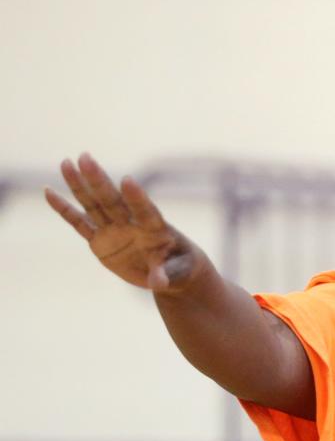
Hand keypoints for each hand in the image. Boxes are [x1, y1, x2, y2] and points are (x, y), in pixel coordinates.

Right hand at [44, 153, 204, 292]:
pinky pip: (79, 223)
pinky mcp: (100, 240)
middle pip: (113, 201)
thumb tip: (158, 283)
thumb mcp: (177, 274)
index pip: (145, 210)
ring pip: (94, 205)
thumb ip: (165, 274)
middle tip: (85, 157)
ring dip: (79, 185)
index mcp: (155, 229)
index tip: (128, 180)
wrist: (169, 271)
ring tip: (66, 162)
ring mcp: (114, 230)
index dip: (137, 197)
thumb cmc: (179, 267)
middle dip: (99, 181)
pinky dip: (64, 209)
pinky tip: (49, 192)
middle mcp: (131, 224)